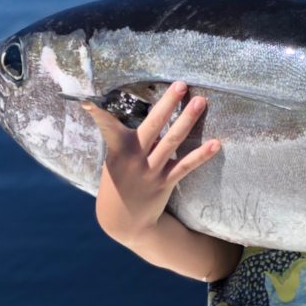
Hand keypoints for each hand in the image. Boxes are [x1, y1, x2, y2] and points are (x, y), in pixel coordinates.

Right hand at [83, 81, 220, 244]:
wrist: (123, 221)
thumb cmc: (119, 181)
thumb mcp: (116, 160)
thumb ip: (129, 140)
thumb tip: (153, 115)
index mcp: (118, 150)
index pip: (108, 127)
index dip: (99, 115)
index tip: (89, 102)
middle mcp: (134, 158)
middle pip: (153, 126)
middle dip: (167, 104)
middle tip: (181, 84)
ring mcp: (151, 171)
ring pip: (172, 141)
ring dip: (187, 120)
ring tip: (201, 101)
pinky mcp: (165, 183)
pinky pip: (186, 166)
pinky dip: (201, 155)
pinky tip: (216, 143)